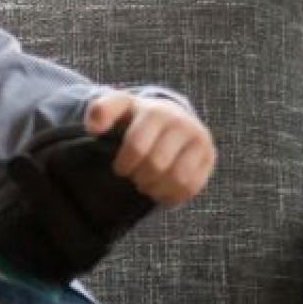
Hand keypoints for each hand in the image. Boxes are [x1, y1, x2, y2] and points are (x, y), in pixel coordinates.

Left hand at [86, 91, 214, 206]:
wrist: (172, 119)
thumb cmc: (137, 119)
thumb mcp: (118, 108)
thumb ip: (101, 111)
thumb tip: (93, 128)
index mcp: (156, 112)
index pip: (137, 147)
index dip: (124, 165)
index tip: (120, 169)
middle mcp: (182, 124)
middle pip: (156, 165)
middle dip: (139, 177)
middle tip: (135, 177)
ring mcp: (199, 140)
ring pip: (177, 178)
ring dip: (156, 188)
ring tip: (147, 184)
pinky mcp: (209, 157)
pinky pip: (191, 186)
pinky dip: (172, 195)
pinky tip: (161, 190)